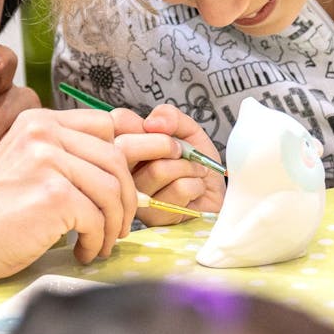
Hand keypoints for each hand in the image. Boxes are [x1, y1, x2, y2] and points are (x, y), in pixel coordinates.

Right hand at [0, 109, 136, 281]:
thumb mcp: (29, 164)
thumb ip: (66, 155)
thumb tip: (122, 161)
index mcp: (39, 121)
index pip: (105, 126)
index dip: (123, 160)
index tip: (121, 190)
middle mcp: (43, 133)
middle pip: (115, 158)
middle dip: (126, 198)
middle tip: (119, 225)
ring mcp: (47, 161)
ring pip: (112, 190)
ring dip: (114, 224)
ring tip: (102, 243)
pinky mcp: (53, 194)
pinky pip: (97, 218)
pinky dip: (97, 241)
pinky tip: (83, 252)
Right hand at [117, 104, 226, 225]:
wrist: (216, 198)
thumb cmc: (196, 166)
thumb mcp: (188, 132)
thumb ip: (171, 117)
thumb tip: (152, 122)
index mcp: (128, 145)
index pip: (118, 121)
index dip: (145, 124)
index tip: (164, 132)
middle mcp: (124, 170)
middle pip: (127, 146)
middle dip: (167, 145)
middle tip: (182, 151)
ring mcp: (135, 195)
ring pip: (157, 170)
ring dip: (189, 168)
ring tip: (195, 173)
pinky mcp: (151, 215)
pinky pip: (177, 189)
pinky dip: (196, 185)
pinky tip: (194, 192)